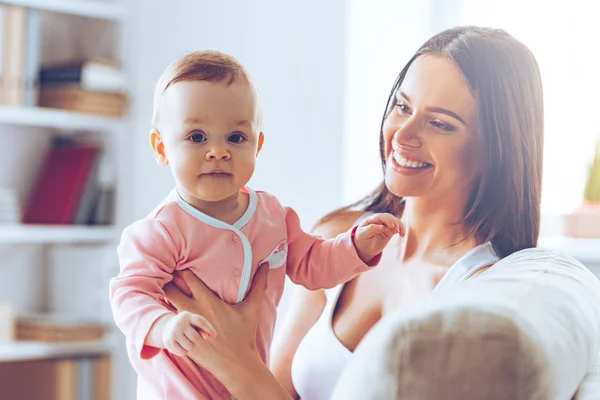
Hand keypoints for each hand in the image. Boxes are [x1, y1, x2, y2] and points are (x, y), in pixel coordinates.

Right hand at [159, 311, 216, 356]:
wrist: (167, 327)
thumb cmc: (187, 325)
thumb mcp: (195, 324)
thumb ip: (204, 329)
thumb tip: (211, 336)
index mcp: (187, 316)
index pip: (201, 322)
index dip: (209, 329)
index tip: (214, 336)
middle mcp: (179, 323)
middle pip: (196, 338)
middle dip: (197, 340)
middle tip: (193, 338)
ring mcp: (173, 333)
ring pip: (190, 346)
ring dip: (191, 346)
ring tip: (187, 341)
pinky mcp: (168, 342)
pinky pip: (183, 352)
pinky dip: (185, 351)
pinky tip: (181, 346)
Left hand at [163, 265, 290, 399]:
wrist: (235, 363)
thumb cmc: (243, 334)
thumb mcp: (252, 308)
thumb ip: (259, 285)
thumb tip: (266, 265)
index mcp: (208, 300)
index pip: (186, 276)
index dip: (181, 267)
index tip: (181, 261)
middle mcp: (192, 311)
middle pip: (168, 288)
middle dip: (167, 280)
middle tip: (168, 274)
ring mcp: (184, 326)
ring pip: (164, 304)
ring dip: (164, 297)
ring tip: (164, 290)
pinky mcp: (179, 338)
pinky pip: (164, 322)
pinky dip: (163, 314)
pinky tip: (165, 310)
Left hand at [353, 213, 403, 262]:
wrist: (364, 248)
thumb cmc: (362, 239)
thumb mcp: (363, 234)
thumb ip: (371, 229)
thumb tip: (381, 226)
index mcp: (371, 220)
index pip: (380, 217)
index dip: (387, 220)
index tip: (391, 226)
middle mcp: (379, 221)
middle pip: (389, 217)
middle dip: (394, 222)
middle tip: (396, 230)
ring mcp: (385, 225)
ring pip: (394, 222)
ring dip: (399, 225)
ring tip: (401, 232)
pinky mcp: (389, 231)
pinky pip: (397, 228)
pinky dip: (401, 230)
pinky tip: (402, 234)